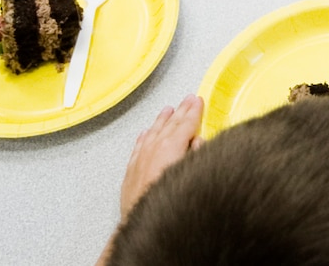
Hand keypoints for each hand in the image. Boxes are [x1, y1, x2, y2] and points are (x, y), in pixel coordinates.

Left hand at [119, 94, 201, 219]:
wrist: (144, 229)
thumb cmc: (167, 205)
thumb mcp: (191, 175)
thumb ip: (196, 155)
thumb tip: (198, 142)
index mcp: (169, 150)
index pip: (184, 125)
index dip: (193, 112)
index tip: (197, 101)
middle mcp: (152, 152)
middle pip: (169, 126)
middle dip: (180, 112)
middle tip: (187, 100)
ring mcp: (139, 162)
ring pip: (152, 134)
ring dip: (161, 121)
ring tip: (168, 110)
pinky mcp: (131, 174)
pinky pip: (138, 147)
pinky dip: (144, 137)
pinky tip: (146, 133)